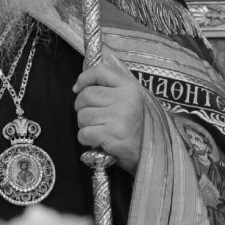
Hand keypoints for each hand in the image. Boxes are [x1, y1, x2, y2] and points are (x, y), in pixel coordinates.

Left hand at [73, 56, 144, 173]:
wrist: (147, 153)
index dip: (84, 78)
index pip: (100, 71)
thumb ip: (109, 88)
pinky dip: (86, 139)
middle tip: (93, 118)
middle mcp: (125, 99)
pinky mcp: (111, 134)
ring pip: (82, 115)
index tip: (78, 88)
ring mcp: (118, 117)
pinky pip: (83, 133)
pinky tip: (97, 141)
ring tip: (98, 129)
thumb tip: (77, 87)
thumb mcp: (128, 100)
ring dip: (85, 125)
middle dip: (82, 108)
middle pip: (86, 95)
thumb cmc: (132, 126)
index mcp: (129, 88)